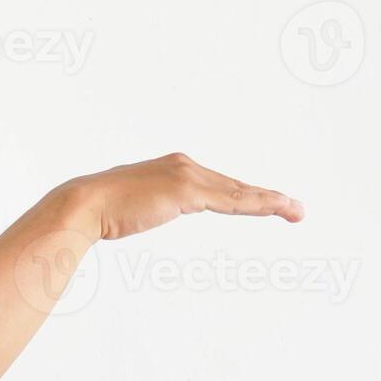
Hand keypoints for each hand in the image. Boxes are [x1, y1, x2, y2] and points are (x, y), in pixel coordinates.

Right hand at [64, 152, 305, 240]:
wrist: (85, 204)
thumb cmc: (100, 210)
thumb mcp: (131, 207)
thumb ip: (143, 206)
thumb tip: (136, 214)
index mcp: (172, 168)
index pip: (217, 185)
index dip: (244, 194)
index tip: (264, 204)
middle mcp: (184, 165)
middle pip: (234, 186)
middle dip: (266, 198)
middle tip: (294, 208)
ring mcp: (187, 176)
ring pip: (239, 192)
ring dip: (271, 201)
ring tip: (296, 211)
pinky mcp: (188, 191)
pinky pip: (232, 200)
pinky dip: (259, 204)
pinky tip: (279, 208)